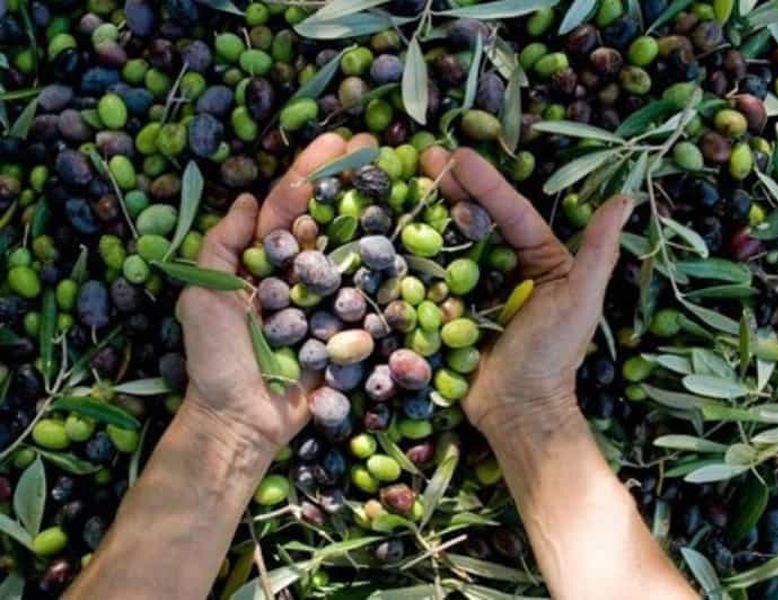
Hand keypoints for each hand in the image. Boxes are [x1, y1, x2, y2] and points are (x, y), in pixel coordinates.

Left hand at [178, 133, 377, 451]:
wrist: (244, 420)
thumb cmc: (218, 359)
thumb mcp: (202, 296)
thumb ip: (221, 247)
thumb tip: (245, 200)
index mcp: (262, 262)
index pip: (288, 207)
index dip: (311, 172)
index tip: (338, 141)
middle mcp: (296, 273)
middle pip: (326, 219)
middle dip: (349, 181)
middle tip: (377, 146)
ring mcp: (325, 299)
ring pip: (351, 251)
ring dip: (373, 213)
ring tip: (399, 179)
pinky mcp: (347, 328)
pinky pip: (368, 295)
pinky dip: (387, 269)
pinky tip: (409, 239)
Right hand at [421, 147, 632, 436]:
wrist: (517, 409)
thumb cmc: (553, 355)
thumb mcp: (580, 300)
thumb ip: (598, 251)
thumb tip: (623, 198)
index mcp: (540, 258)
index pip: (511, 212)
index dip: (486, 184)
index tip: (458, 156)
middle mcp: (506, 266)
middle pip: (477, 219)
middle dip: (452, 187)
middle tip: (424, 157)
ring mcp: (474, 287)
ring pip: (451, 242)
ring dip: (429, 212)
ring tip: (406, 182)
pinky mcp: (448, 308)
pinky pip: (432, 277)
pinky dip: (415, 254)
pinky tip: (395, 229)